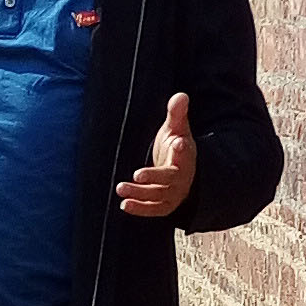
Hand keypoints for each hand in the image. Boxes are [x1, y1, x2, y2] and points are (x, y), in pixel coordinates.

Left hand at [116, 94, 198, 217]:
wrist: (182, 171)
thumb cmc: (175, 145)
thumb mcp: (176, 128)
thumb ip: (177, 113)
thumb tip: (181, 95)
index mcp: (185, 155)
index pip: (185, 152)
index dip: (182, 149)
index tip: (178, 143)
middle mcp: (181, 176)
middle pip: (169, 178)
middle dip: (154, 177)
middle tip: (136, 174)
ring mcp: (174, 192)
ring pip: (158, 196)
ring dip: (140, 194)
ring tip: (120, 188)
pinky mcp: (165, 205)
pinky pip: (154, 210)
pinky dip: (140, 209)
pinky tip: (124, 205)